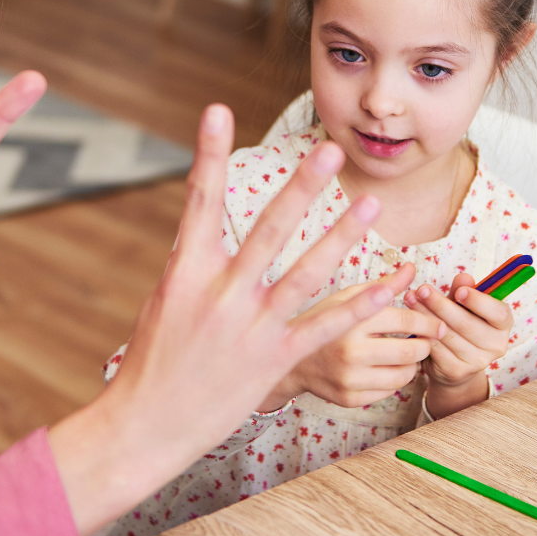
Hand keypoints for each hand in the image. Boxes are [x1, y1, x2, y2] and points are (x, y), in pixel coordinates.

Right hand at [48, 105, 412, 535]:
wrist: (145, 425)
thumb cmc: (154, 359)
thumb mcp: (166, 299)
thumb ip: (194, 261)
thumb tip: (205, 223)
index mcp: (185, 271)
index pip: (200, 201)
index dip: (209, 154)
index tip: (217, 111)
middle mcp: (220, 294)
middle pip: (267, 231)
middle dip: (300, 189)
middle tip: (328, 150)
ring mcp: (250, 327)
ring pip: (306, 274)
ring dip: (341, 238)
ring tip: (371, 208)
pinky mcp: (275, 359)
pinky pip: (326, 326)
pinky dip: (362, 304)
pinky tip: (390, 284)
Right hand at [257, 264, 445, 411]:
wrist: (289, 359)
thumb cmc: (322, 321)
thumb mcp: (347, 296)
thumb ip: (383, 285)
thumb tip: (412, 268)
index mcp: (351, 319)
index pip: (406, 321)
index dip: (428, 322)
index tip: (438, 324)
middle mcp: (350, 350)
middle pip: (411, 352)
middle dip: (424, 345)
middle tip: (423, 341)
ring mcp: (349, 378)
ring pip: (404, 376)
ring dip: (412, 365)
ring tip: (404, 355)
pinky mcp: (349, 399)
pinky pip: (389, 392)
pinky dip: (393, 380)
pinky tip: (384, 368)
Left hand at [405, 271, 513, 418]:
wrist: (454, 364)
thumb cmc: (461, 325)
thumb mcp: (464, 305)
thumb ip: (463, 291)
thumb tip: (464, 278)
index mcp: (502, 325)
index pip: (498, 313)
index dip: (479, 301)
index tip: (459, 291)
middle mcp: (496, 345)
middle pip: (467, 323)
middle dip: (440, 304)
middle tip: (422, 290)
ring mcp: (477, 362)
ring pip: (447, 334)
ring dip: (426, 315)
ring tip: (410, 299)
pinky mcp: (456, 371)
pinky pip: (436, 348)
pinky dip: (422, 333)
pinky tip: (411, 322)